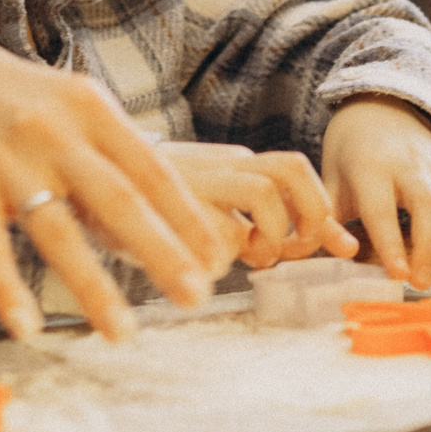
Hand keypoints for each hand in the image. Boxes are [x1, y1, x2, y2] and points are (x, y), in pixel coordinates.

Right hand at [0, 8, 229, 341]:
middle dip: (162, 252)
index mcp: (90, 109)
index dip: (187, 215)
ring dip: (94, 287)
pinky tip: (27, 329)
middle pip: (118, 200)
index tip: (219, 255)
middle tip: (198, 297)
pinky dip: (8, 290)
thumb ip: (115, 150)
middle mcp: (54, 133)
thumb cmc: (12, 97)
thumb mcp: (70, 104)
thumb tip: (176, 199)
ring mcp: (6, 160)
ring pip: (58, 232)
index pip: (151, 168)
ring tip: (124, 333)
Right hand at [157, 141, 359, 269]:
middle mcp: (221, 165)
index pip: (295, 172)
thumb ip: (267, 222)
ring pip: (263, 194)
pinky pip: (220, 234)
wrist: (87, 179)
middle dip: (310, 215)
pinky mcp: (172, 202)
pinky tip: (203, 267)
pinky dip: (223, 258)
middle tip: (293, 250)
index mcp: (232, 164)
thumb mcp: (214, 208)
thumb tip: (335, 244)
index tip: (343, 248)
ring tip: (247, 258)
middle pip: (291, 170)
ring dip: (269, 235)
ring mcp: (198, 180)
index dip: (326, 213)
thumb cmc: (157, 205)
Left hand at [321, 97, 430, 289]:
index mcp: (370, 168)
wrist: (378, 104)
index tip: (398, 275)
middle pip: (426, 204)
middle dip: (428, 244)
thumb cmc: (349, 153)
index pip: (381, 209)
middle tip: (425, 282)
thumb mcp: (328, 179)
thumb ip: (328, 219)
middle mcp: (407, 165)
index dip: (390, 242)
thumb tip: (335, 257)